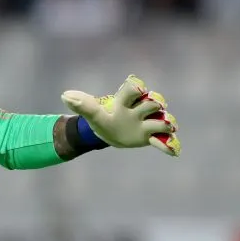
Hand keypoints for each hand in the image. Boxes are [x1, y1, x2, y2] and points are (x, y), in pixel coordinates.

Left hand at [61, 75, 180, 156]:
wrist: (108, 132)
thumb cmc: (102, 118)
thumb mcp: (92, 114)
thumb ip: (82, 104)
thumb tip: (64, 95)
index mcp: (125, 101)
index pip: (133, 90)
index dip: (137, 89)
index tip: (139, 90)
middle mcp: (139, 110)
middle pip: (152, 103)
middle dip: (155, 105)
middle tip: (158, 106)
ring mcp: (146, 123)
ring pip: (161, 121)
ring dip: (166, 124)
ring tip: (169, 127)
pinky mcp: (150, 137)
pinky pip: (162, 141)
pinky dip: (168, 146)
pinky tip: (175, 152)